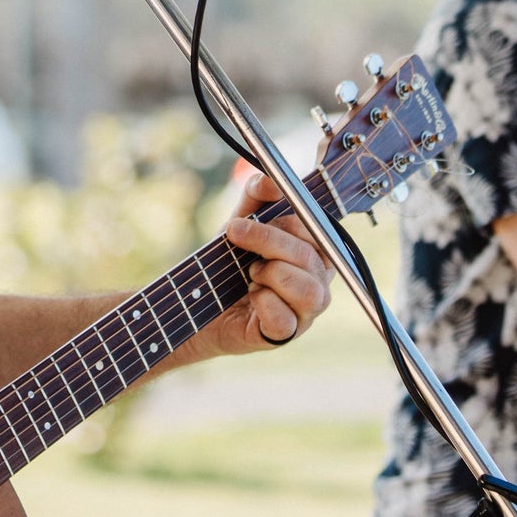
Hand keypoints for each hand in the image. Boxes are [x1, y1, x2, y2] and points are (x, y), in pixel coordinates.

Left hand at [188, 170, 333, 360]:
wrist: (197, 302)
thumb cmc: (228, 262)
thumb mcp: (240, 222)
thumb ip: (256, 197)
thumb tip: (271, 181)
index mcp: (315, 253)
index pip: (317, 232)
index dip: (284, 222)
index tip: (244, 220)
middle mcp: (318, 283)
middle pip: (310, 257)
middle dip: (267, 242)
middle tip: (236, 237)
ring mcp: (305, 313)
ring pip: (308, 291)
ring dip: (271, 275)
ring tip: (251, 274)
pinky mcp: (284, 335)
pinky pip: (286, 320)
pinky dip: (263, 304)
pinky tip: (251, 298)